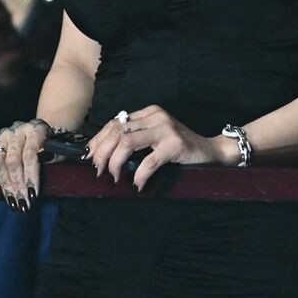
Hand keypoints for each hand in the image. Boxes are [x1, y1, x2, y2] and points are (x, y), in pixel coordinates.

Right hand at [0, 120, 48, 209]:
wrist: (39, 129)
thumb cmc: (50, 143)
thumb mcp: (57, 148)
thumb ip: (53, 159)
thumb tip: (44, 174)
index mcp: (35, 130)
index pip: (30, 155)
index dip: (30, 176)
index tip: (32, 194)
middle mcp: (16, 131)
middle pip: (12, 161)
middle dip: (18, 185)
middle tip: (22, 203)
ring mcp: (2, 135)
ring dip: (5, 183)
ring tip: (12, 199)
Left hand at [88, 105, 227, 190]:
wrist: (210, 151)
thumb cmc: (179, 147)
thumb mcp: (155, 136)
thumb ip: (135, 138)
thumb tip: (104, 153)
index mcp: (148, 112)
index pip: (115, 123)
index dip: (98, 140)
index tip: (88, 156)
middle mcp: (155, 116)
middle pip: (117, 132)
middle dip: (101, 153)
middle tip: (97, 170)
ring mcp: (165, 129)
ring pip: (127, 143)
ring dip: (115, 163)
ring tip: (113, 176)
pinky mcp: (175, 145)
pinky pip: (148, 162)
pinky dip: (139, 176)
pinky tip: (137, 185)